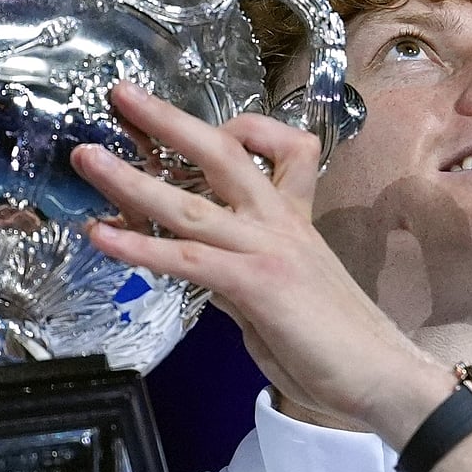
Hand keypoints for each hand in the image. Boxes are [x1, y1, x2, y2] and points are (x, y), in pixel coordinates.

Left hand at [70, 82, 426, 427]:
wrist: (384, 378)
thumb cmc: (335, 343)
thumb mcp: (279, 294)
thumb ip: (236, 270)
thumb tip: (197, 266)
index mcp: (291, 217)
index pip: (274, 147)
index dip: (233, 129)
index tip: (191, 129)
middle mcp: (280, 221)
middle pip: (222, 152)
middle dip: (167, 120)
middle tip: (122, 93)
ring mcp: (269, 248)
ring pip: (190, 203)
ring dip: (130, 178)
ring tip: (86, 158)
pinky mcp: (258, 283)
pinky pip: (188, 258)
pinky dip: (138, 245)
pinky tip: (100, 236)